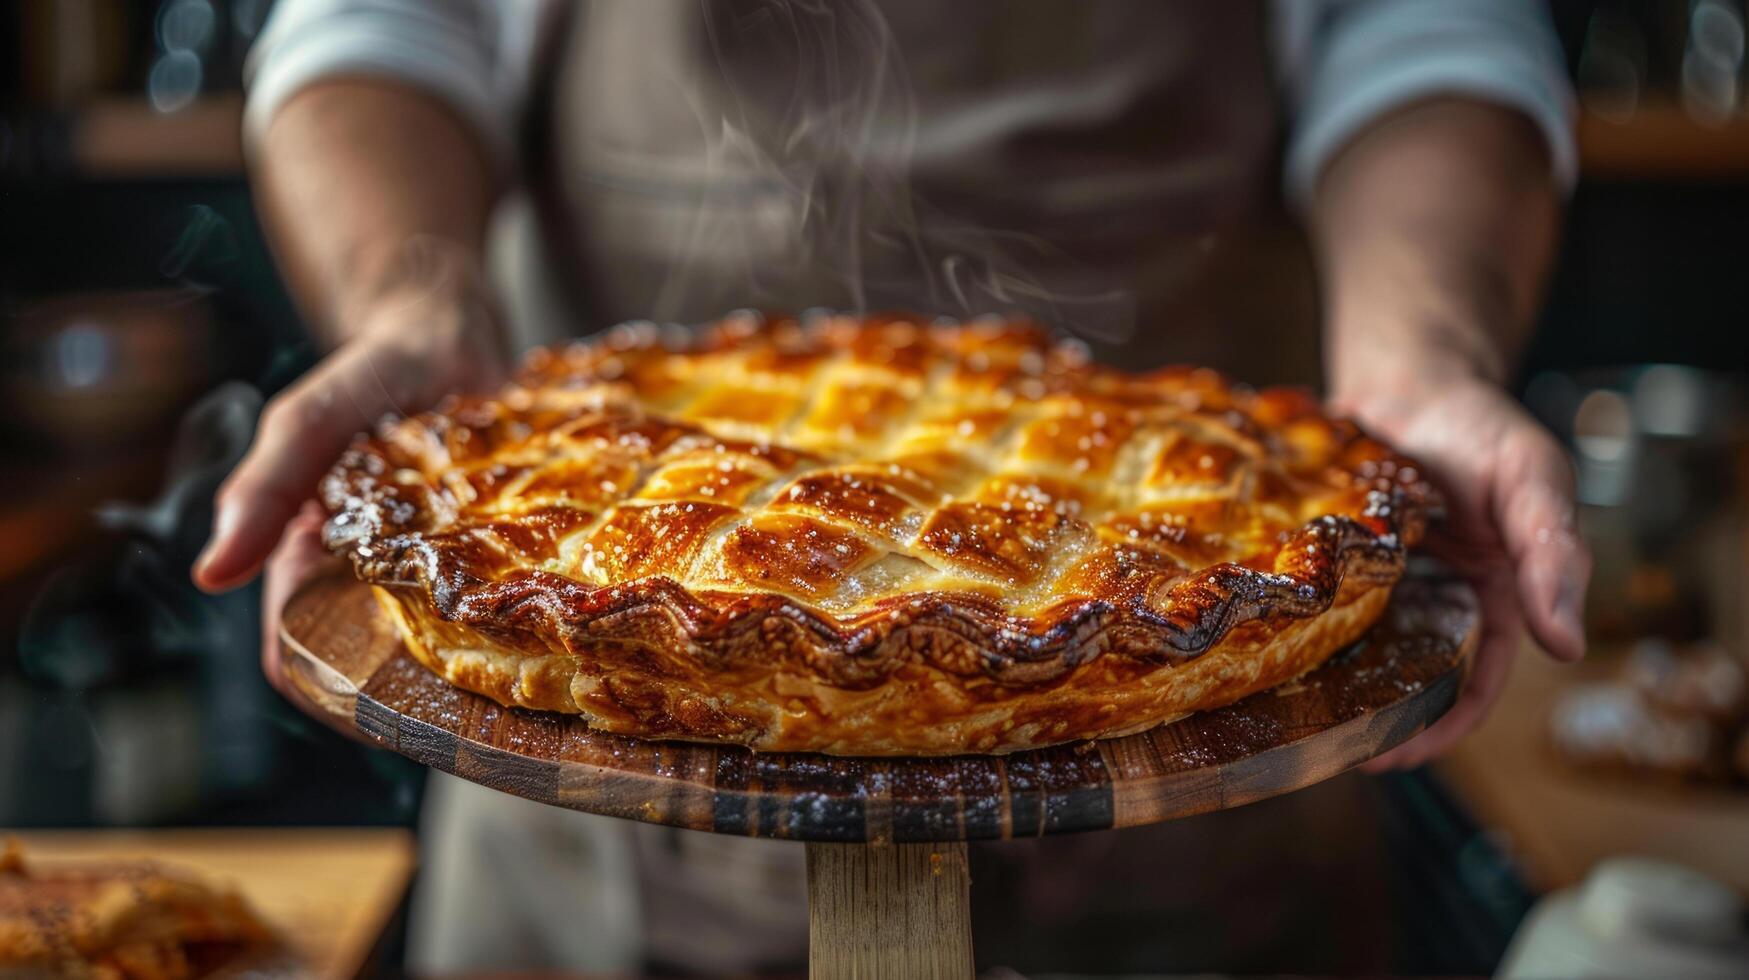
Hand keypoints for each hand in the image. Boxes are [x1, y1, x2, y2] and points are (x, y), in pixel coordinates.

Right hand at [191, 257, 506, 702]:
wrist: (449, 333)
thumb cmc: (366, 377)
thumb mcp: (306, 423)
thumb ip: (264, 489)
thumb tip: (211, 575)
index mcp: (316, 564)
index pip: (305, 654)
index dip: (329, 690)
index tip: (371, 707)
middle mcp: (380, 578)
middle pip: (388, 664)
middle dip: (418, 688)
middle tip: (459, 694)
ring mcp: (444, 571)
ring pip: (454, 647)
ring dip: (479, 659)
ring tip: (514, 668)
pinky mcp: (504, 553)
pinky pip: (513, 601)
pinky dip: (526, 614)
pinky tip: (552, 623)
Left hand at [1335, 375, 1590, 770]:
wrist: (1410, 378)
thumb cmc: (1479, 425)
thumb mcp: (1531, 480)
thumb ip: (1552, 553)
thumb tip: (1568, 644)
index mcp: (1494, 596)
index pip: (1474, 682)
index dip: (1444, 724)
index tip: (1401, 754)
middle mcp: (1434, 596)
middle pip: (1408, 678)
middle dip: (1379, 721)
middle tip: (1338, 751)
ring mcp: (1379, 579)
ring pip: (1357, 652)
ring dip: (1333, 686)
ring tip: (1298, 716)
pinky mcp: (1332, 558)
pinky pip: (1315, 608)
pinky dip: (1299, 633)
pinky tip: (1269, 651)